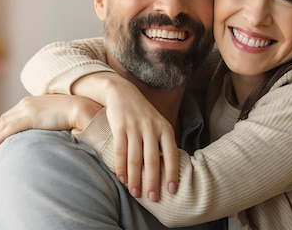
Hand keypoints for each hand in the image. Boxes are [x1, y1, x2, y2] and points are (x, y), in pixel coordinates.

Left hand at [0, 94, 101, 152]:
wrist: (79, 108)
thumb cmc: (72, 113)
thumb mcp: (55, 114)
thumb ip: (47, 118)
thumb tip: (47, 129)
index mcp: (32, 101)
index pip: (12, 114)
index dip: (4, 125)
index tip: (0, 136)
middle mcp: (26, 103)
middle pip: (4, 118)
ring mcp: (27, 109)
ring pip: (4, 123)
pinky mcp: (29, 117)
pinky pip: (9, 128)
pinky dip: (0, 137)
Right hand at [102, 82, 178, 201]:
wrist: (122, 92)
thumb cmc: (142, 113)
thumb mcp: (158, 124)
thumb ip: (162, 142)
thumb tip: (168, 170)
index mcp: (165, 128)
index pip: (171, 154)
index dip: (172, 173)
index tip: (172, 191)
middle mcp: (151, 128)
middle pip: (152, 160)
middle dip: (153, 182)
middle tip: (152, 199)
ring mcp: (135, 127)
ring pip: (135, 158)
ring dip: (135, 178)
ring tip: (135, 193)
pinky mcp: (119, 126)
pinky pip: (120, 151)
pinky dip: (121, 167)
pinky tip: (122, 178)